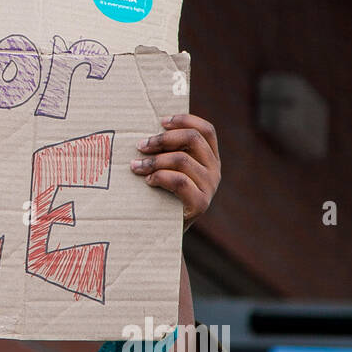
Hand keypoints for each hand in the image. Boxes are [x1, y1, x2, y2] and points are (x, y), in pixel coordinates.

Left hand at [129, 113, 220, 231]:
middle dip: (163, 139)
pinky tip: (147, 181)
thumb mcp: (169, 169)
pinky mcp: (200, 204)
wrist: (164, 231)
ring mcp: (210, 187)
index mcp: (210, 158)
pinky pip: (179, 181)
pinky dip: (159, 177)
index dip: (185, 120)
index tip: (160, 121)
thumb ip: (167, 152)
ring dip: (154, 160)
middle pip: (193, 139)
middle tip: (140, 145)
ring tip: (136, 167)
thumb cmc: (161, 194)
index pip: (206, 130)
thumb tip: (144, 131)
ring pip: (182, 159)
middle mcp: (215, 171)